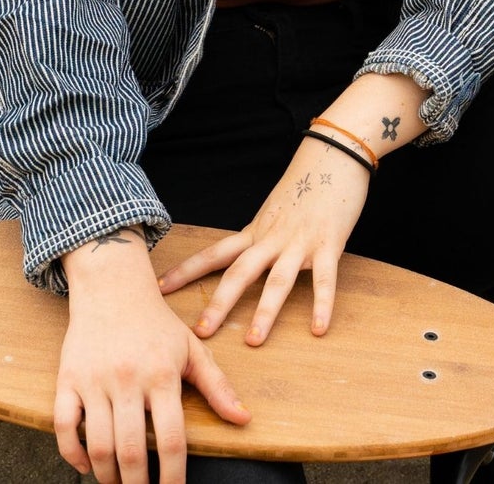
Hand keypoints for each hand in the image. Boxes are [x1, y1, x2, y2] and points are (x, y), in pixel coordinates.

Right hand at [56, 234, 249, 483]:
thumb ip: (217, 386)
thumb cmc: (157, 323)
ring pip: (98, 444)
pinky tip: (87, 466)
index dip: (172, 476)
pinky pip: (64, 426)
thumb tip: (244, 419)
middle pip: (130, 450)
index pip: (170, 439)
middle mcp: (128, 378)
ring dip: (107, 476)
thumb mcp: (191, 348)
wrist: (113, 287)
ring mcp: (95, 380)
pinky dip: (72, 454)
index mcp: (162, 374)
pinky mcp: (67, 378)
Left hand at [158, 135, 371, 346]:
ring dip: (264, 311)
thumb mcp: (273, 211)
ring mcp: (300, 241)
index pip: (215, 253)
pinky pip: (325, 278)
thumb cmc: (305, 185)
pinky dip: (321, 304)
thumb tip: (242, 259)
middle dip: (219, 303)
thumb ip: (260, 236)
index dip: (186, 271)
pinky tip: (318, 328)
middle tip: (200, 333)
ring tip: (253, 340)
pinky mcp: (329, 243)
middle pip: (239, 272)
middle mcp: (272, 238)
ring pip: (278, 280)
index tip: (160, 288)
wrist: (333, 153)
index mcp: (256, 231)